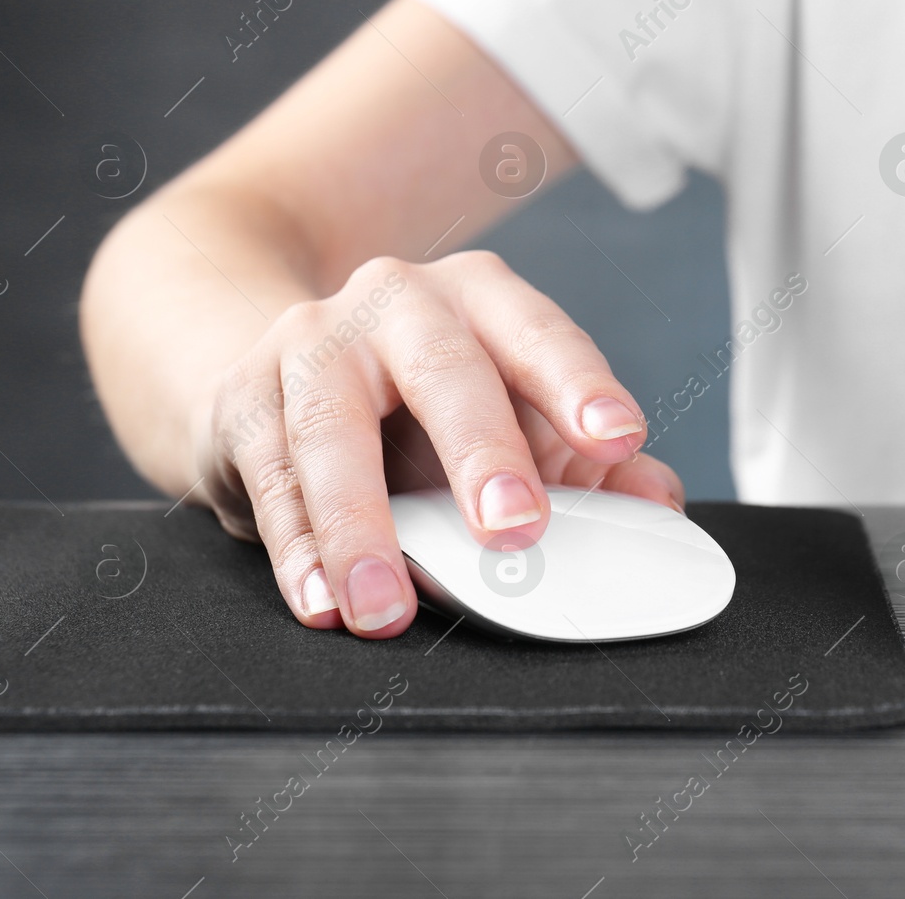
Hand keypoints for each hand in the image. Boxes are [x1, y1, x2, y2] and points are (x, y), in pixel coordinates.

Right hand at [194, 249, 683, 637]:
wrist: (277, 361)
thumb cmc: (420, 402)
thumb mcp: (511, 417)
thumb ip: (588, 461)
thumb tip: (659, 502)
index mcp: (483, 299)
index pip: (539, 335)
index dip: (579, 386)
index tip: (619, 440)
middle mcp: (399, 303)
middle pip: (445, 372)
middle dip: (482, 452)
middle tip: (515, 531)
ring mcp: (313, 344)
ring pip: (334, 431)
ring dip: (361, 526)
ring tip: (386, 605)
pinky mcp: (245, 400)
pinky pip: (271, 479)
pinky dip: (296, 548)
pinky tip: (322, 600)